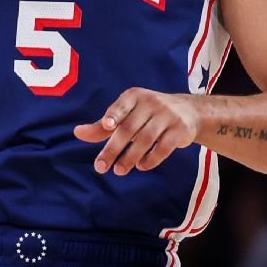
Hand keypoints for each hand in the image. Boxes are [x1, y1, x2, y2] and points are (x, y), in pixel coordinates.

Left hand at [73, 88, 201, 174]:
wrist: (189, 111)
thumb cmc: (149, 113)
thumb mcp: (127, 114)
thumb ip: (103, 125)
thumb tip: (78, 133)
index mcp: (134, 96)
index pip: (121, 106)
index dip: (114, 115)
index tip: (106, 126)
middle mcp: (151, 102)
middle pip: (129, 128)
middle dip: (114, 148)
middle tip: (100, 167)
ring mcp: (167, 115)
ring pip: (146, 139)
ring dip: (130, 157)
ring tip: (119, 170)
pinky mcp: (180, 129)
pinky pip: (164, 147)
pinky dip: (152, 159)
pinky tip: (141, 166)